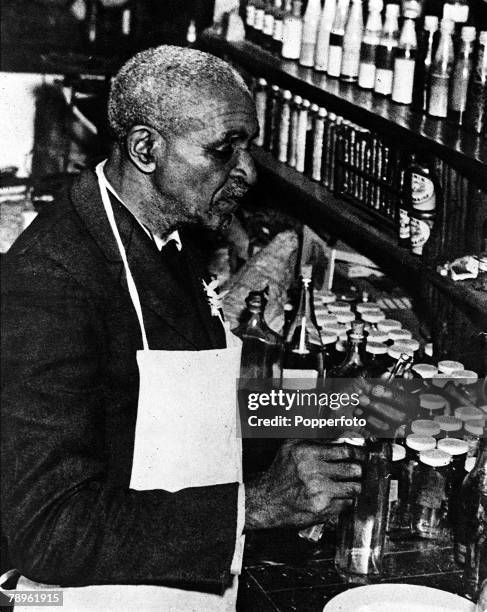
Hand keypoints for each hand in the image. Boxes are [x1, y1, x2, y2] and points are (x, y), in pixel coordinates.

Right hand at [244, 439, 363, 529]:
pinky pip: (347, 504)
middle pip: (354, 469)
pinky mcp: (322, 509)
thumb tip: (343, 437)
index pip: (345, 450)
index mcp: (307, 452)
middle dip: (358, 470)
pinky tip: (338, 497)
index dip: (358, 452)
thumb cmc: (281, 472)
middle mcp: (314, 471)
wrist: (267, 500)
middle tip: (357, 470)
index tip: (362, 454)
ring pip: (354, 488)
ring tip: (350, 484)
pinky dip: (346, 500)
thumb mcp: (292, 447)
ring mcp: (319, 492)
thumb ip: (316, 440)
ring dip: (355, 486)